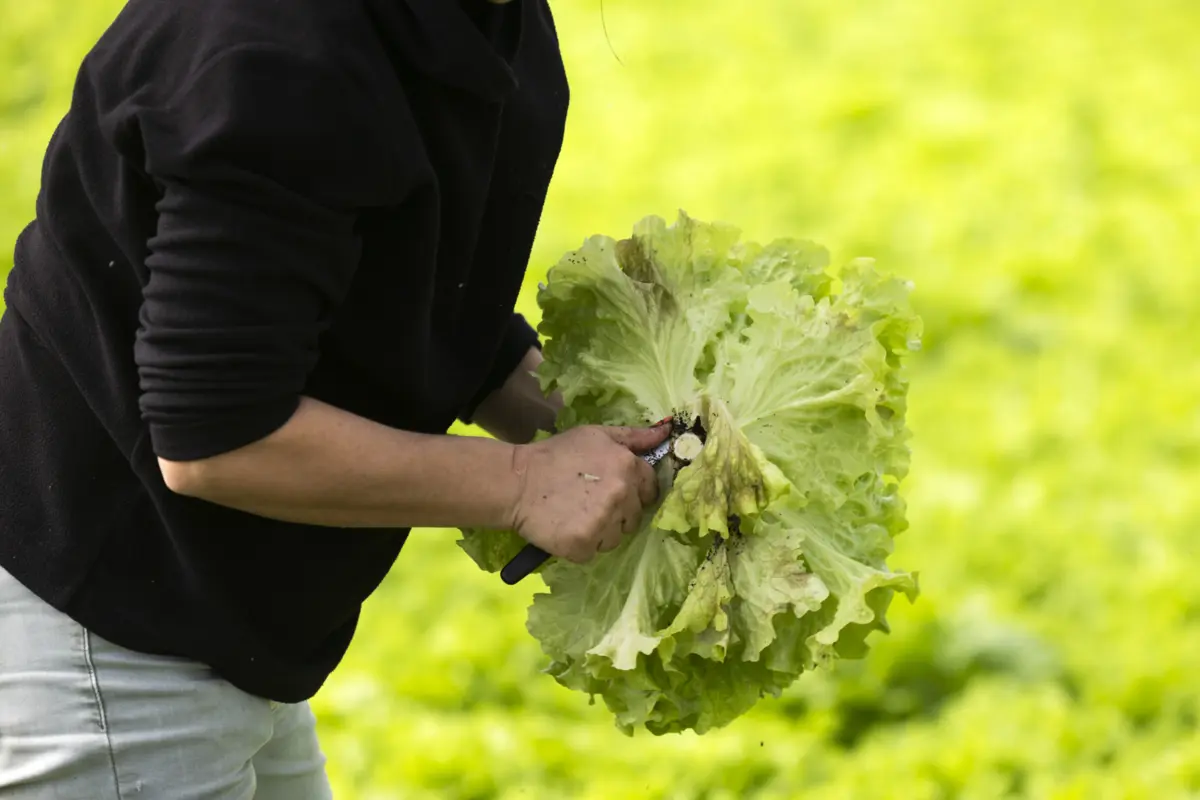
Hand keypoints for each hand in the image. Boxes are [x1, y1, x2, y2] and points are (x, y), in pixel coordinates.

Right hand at [509, 422, 671, 562]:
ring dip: (600, 532)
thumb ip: (634, 436)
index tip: (614, 492)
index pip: (650, 488)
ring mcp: (603, 523)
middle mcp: (621, 495)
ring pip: (615, 538)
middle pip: (634, 517)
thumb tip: (667, 432)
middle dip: (617, 513)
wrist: (517, 482)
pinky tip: (566, 528)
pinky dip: (581, 545)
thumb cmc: (556, 455)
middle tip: (589, 503)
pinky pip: (593, 553)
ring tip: (575, 515)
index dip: (634, 491)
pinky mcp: (583, 545)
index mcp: (628, 467)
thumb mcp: (595, 436)